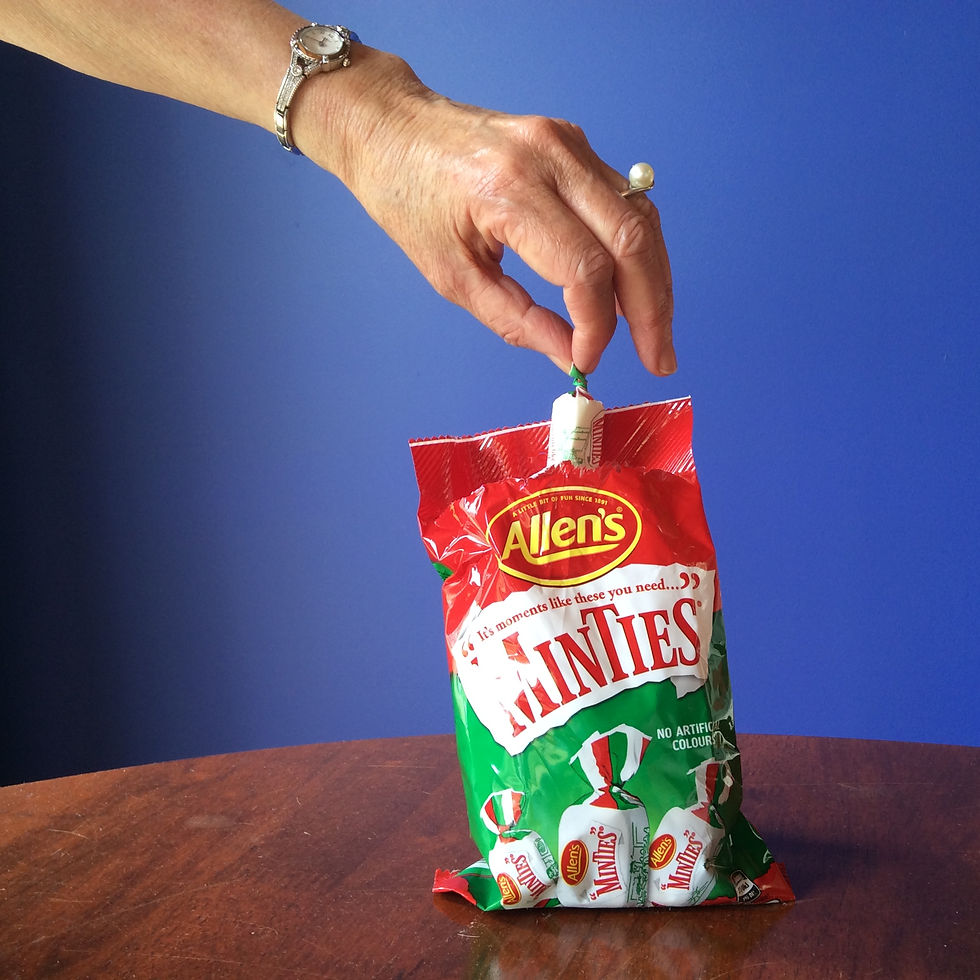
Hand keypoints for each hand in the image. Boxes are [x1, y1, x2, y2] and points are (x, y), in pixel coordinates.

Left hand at [294, 48, 674, 375]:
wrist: (394, 130)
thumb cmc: (409, 201)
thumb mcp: (453, 276)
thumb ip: (516, 320)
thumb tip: (568, 356)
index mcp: (512, 192)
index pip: (586, 269)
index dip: (597, 326)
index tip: (586, 361)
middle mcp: (552, 158)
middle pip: (632, 241)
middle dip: (652, 310)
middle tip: (659, 361)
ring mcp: (569, 144)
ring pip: (641, 219)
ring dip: (655, 282)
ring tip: (655, 334)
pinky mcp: (574, 144)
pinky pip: (625, 201)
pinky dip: (638, 251)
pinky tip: (634, 291)